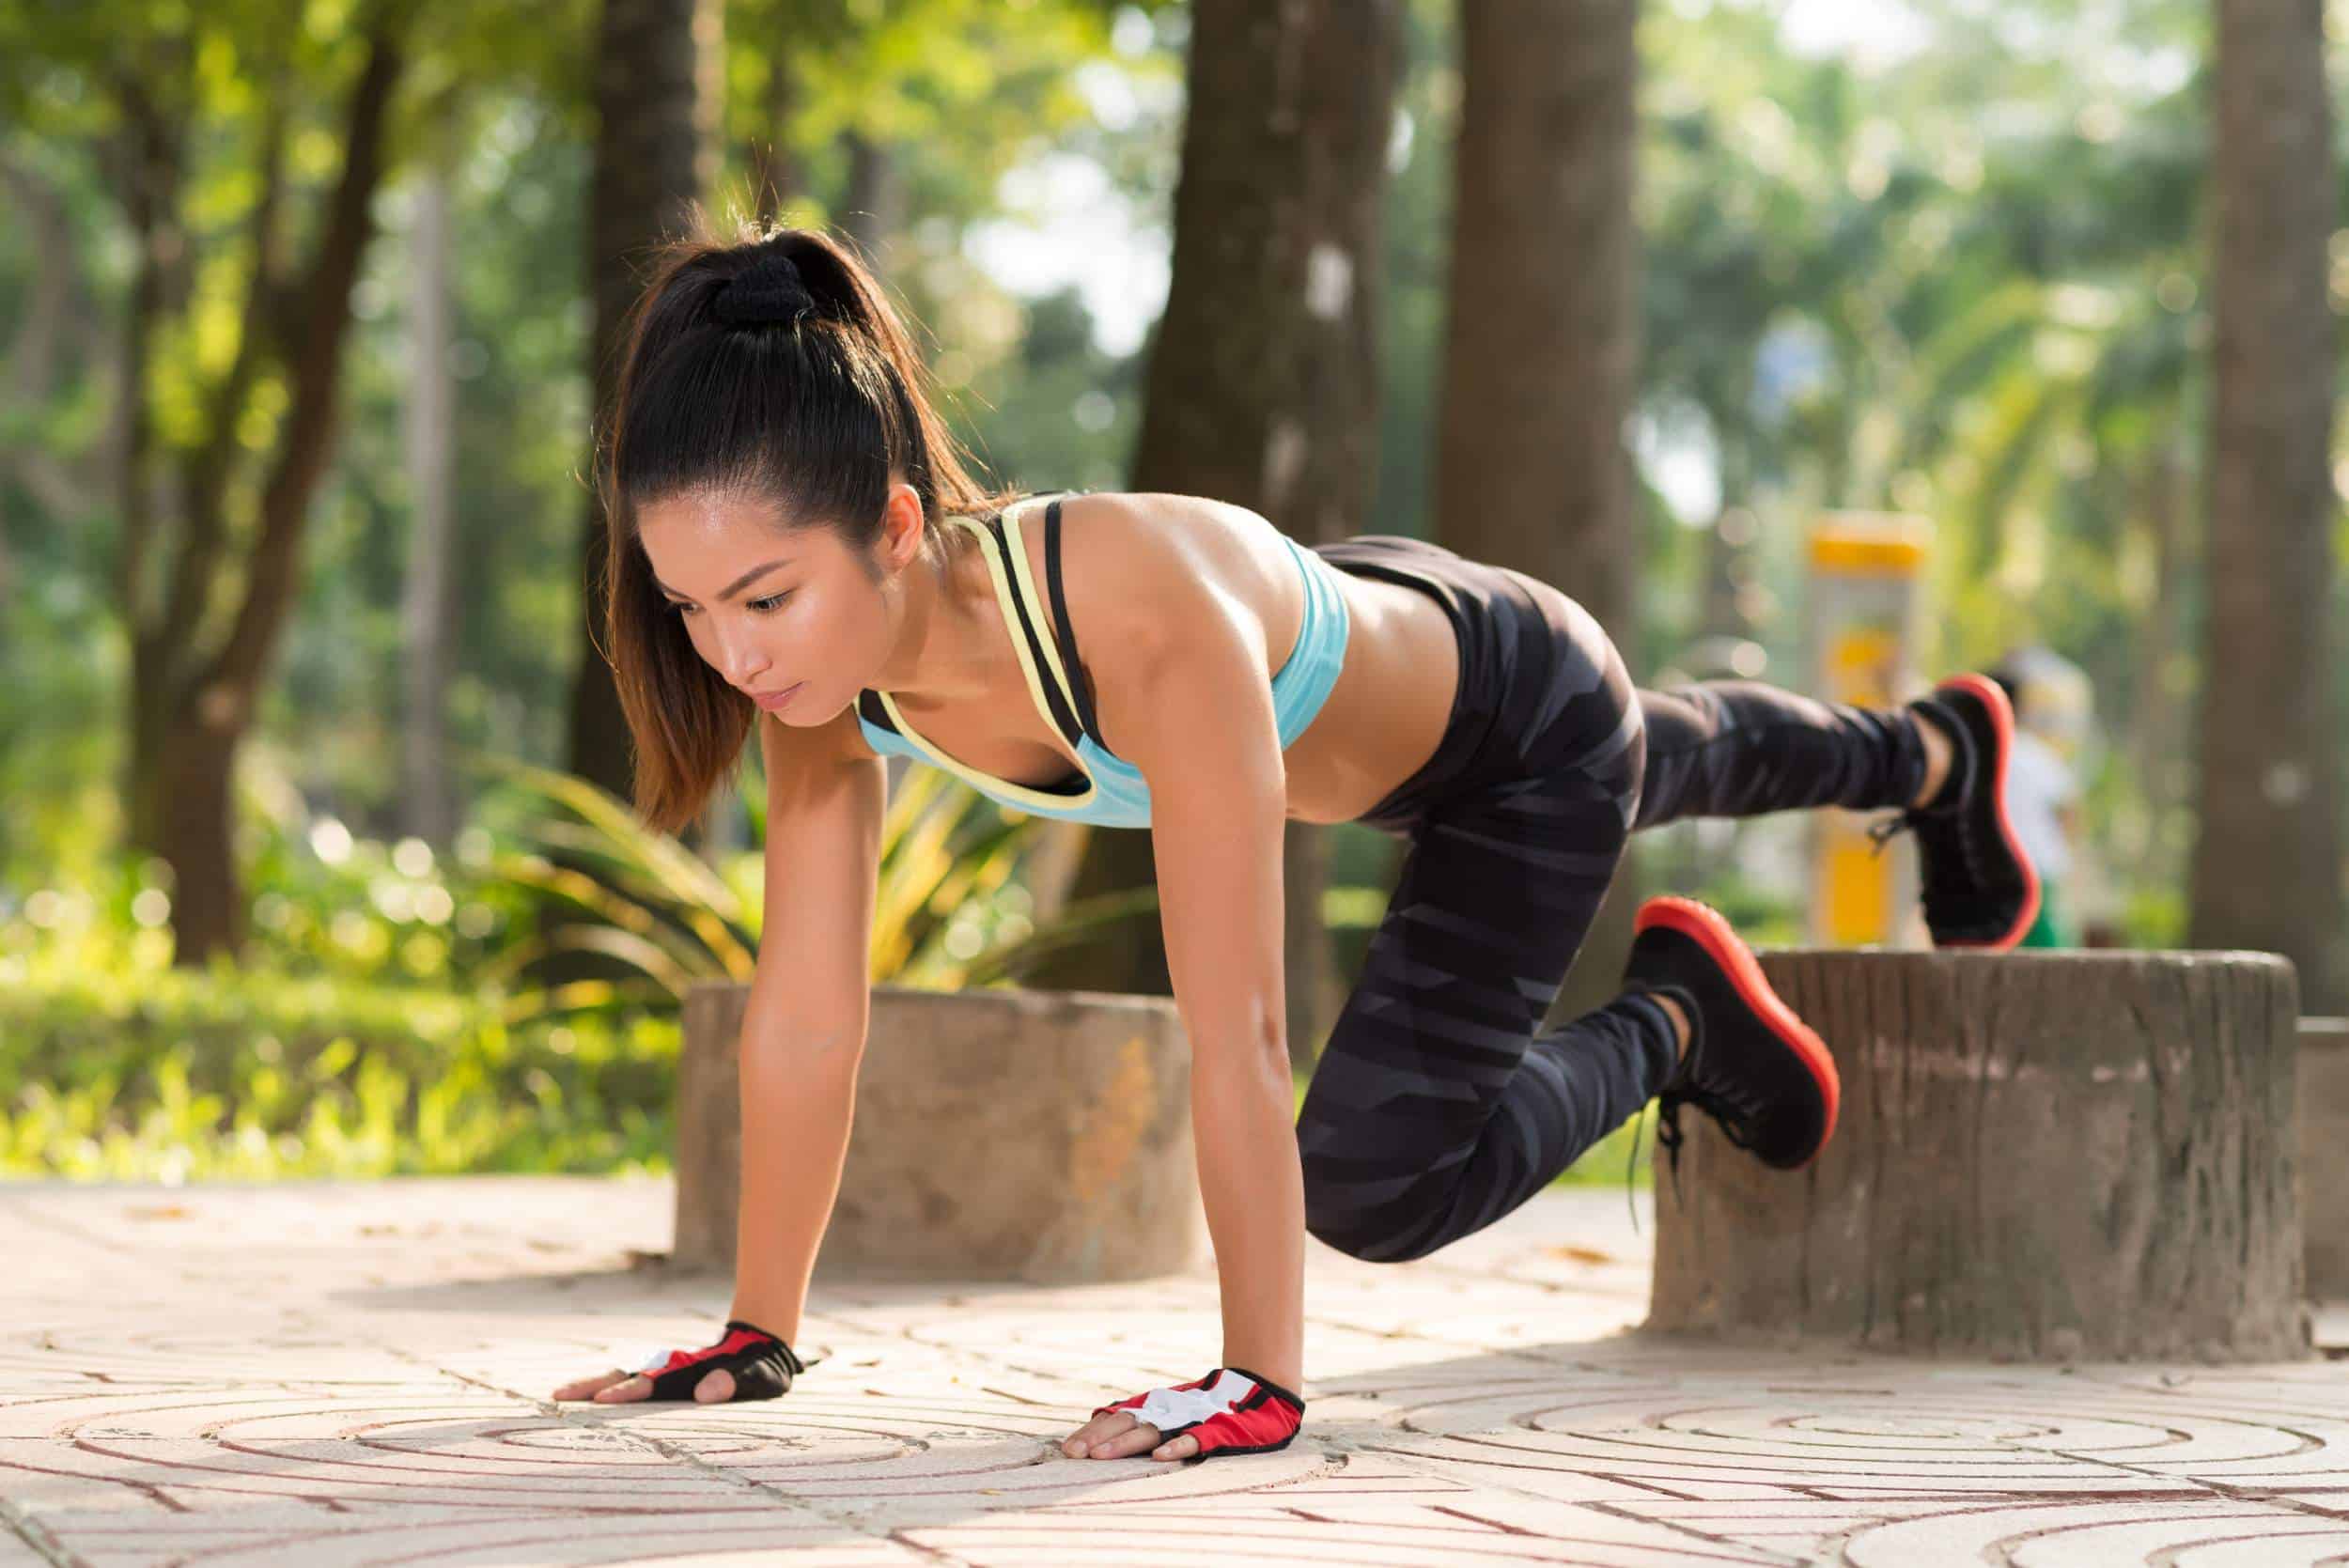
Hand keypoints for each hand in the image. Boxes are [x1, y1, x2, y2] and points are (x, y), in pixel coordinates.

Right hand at [551, 1320, 806, 1403]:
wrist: (760, 1342)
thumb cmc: (761, 1366)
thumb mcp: (758, 1377)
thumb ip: (734, 1383)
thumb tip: (707, 1393)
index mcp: (689, 1372)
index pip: (653, 1384)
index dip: (629, 1391)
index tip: (604, 1399)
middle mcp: (670, 1369)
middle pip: (625, 1375)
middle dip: (592, 1386)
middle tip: (558, 1396)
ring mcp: (664, 1371)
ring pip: (621, 1375)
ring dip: (592, 1385)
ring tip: (558, 1396)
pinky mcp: (664, 1377)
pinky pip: (628, 1380)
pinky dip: (604, 1385)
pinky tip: (584, 1396)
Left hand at [1059, 1367, 1304, 1463]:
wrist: (1258, 1389)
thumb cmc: (1208, 1404)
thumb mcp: (1172, 1409)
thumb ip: (1143, 1419)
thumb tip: (1102, 1430)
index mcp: (1156, 1406)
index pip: (1116, 1417)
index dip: (1092, 1432)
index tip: (1067, 1448)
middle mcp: (1167, 1410)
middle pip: (1125, 1423)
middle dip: (1097, 1439)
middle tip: (1072, 1454)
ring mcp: (1190, 1419)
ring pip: (1151, 1431)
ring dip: (1124, 1444)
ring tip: (1100, 1457)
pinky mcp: (1215, 1429)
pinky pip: (1194, 1439)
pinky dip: (1177, 1446)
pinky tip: (1160, 1457)